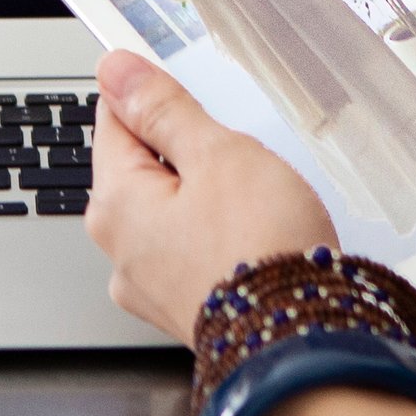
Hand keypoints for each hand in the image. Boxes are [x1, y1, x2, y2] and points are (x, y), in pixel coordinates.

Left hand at [86, 50, 337, 343]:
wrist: (301, 343)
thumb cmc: (261, 249)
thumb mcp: (216, 154)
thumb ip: (163, 109)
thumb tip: (115, 71)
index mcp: (114, 203)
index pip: (114, 121)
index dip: (152, 97)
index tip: (185, 90)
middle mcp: (118, 249)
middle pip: (142, 168)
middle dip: (189, 152)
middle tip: (238, 156)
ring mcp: (149, 285)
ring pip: (171, 210)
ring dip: (207, 195)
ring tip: (255, 201)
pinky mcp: (184, 307)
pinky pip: (192, 249)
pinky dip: (218, 235)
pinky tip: (254, 236)